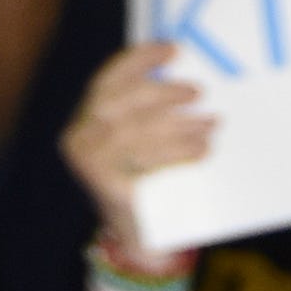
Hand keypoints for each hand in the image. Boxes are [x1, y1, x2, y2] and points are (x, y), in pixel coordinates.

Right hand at [64, 41, 212, 260]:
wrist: (144, 241)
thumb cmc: (150, 184)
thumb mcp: (145, 142)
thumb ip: (150, 111)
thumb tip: (185, 74)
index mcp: (85, 120)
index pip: (108, 79)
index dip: (139, 60)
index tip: (173, 49)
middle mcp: (79, 139)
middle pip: (122, 101)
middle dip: (163, 91)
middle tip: (198, 92)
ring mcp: (89, 164)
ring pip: (138, 129)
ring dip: (179, 123)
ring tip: (211, 123)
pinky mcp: (107, 186)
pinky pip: (148, 159)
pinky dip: (180, 151)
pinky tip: (202, 150)